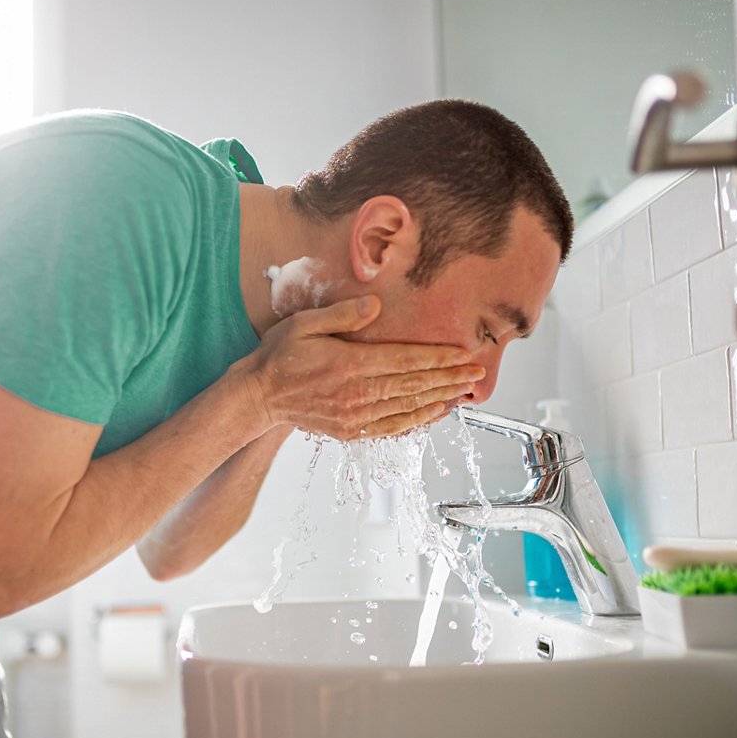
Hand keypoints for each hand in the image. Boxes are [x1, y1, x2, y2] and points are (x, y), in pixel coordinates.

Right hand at [232, 295, 484, 439]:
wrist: (259, 396)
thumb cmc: (280, 355)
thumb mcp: (304, 323)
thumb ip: (342, 315)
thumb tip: (375, 306)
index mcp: (349, 365)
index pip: (405, 360)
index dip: (438, 357)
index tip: (464, 354)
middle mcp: (356, 394)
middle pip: (413, 384)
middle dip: (449, 378)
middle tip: (477, 372)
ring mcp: (354, 416)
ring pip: (407, 407)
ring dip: (440, 398)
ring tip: (465, 390)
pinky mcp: (350, 431)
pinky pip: (392, 426)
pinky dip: (417, 419)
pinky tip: (435, 411)